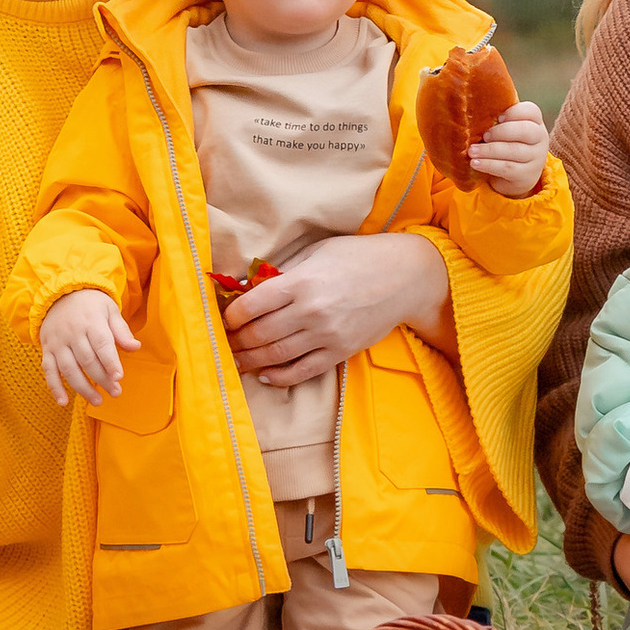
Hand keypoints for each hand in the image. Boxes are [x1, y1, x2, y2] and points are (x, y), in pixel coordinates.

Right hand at [41, 288, 136, 406]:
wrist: (59, 294)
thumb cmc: (91, 304)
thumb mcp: (109, 310)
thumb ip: (121, 330)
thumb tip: (135, 347)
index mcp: (91, 321)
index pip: (101, 344)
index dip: (110, 362)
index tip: (119, 377)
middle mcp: (72, 333)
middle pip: (87, 360)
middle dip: (102, 379)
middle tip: (115, 392)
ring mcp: (57, 343)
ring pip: (68, 369)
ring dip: (82, 388)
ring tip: (97, 401)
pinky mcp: (47, 350)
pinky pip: (48, 371)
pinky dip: (54, 387)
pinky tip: (63, 402)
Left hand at [225, 231, 452, 383]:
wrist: (406, 278)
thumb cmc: (359, 257)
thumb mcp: (318, 252)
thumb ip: (284, 271)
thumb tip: (248, 287)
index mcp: (302, 281)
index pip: (252, 304)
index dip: (231, 315)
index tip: (224, 319)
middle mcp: (311, 310)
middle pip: (260, 334)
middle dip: (236, 341)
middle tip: (224, 344)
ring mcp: (326, 335)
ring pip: (276, 355)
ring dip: (250, 361)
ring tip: (236, 361)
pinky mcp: (340, 351)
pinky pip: (302, 371)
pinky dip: (279, 377)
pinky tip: (266, 375)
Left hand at [466, 100, 550, 198]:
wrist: (516, 177)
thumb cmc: (507, 146)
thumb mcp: (507, 131)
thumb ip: (498, 121)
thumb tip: (473, 113)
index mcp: (535, 122)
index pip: (531, 111)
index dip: (514, 112)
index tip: (497, 118)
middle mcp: (540, 138)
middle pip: (525, 130)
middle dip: (500, 132)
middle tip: (484, 136)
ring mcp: (536, 158)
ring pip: (514, 151)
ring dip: (489, 150)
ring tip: (472, 151)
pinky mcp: (527, 175)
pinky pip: (507, 168)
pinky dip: (489, 164)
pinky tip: (475, 163)